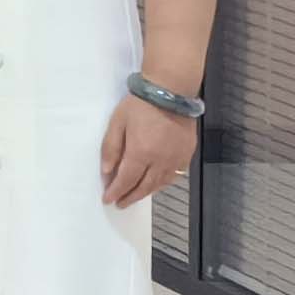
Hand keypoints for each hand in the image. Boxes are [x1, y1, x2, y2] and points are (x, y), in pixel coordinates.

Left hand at [102, 92, 196, 208]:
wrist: (171, 92)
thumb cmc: (140, 105)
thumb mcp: (117, 123)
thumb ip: (111, 148)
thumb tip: (106, 172)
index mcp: (141, 153)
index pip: (126, 180)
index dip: (116, 191)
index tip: (108, 200)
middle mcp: (160, 161)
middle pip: (144, 187)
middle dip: (130, 197)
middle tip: (120, 203)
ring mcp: (176, 159)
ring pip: (160, 184)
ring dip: (146, 192)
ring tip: (135, 196)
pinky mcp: (187, 154)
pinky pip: (174, 176)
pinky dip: (162, 183)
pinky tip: (155, 184)